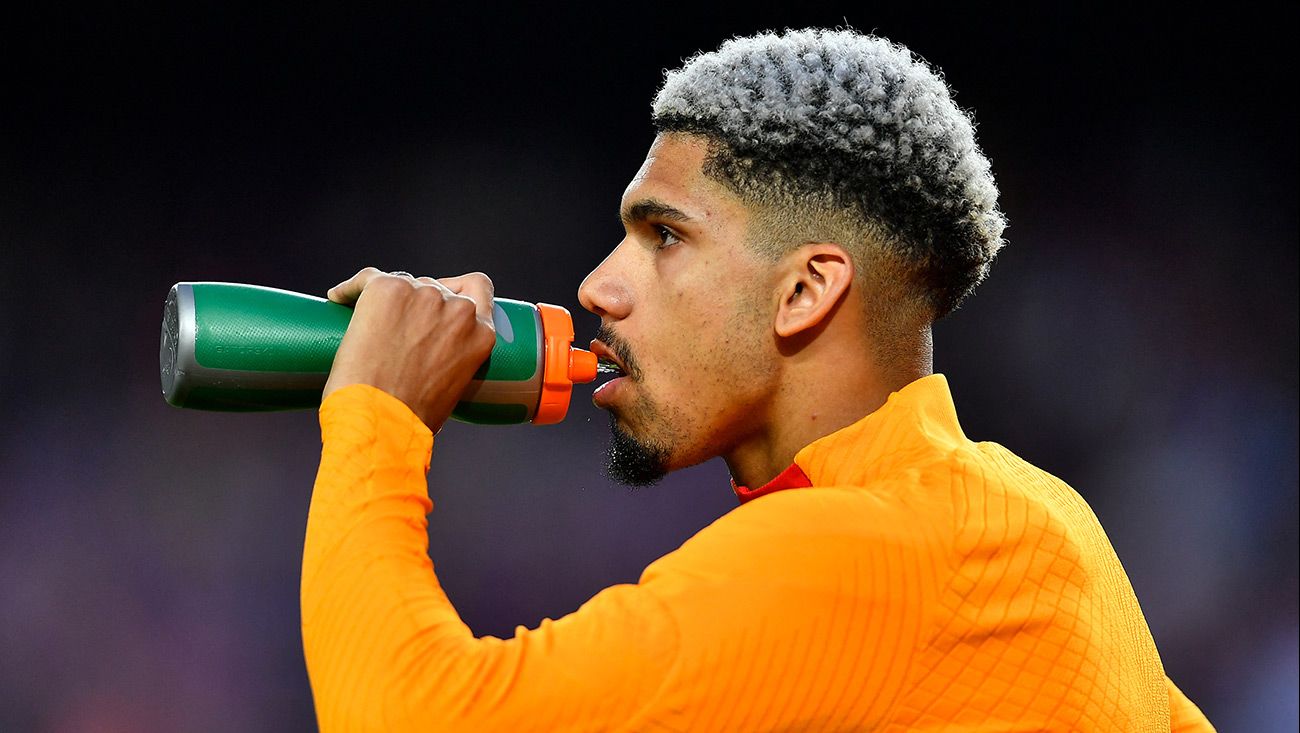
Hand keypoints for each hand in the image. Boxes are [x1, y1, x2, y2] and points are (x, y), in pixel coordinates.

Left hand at [323, 267, 496, 431]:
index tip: (436, 300)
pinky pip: (366, 279)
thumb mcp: (453, 388)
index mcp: (480, 333)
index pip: (477, 287)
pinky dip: (351, 290)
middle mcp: (457, 309)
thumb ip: (452, 361)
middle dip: (413, 303)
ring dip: (387, 299)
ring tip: (365, 322)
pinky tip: (338, 299)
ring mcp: (423, 296)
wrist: (381, 422)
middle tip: (392, 325)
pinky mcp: (387, 289)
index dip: (454, 289)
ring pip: (401, 282)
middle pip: (433, 286)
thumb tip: (427, 359)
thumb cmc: (411, 420)